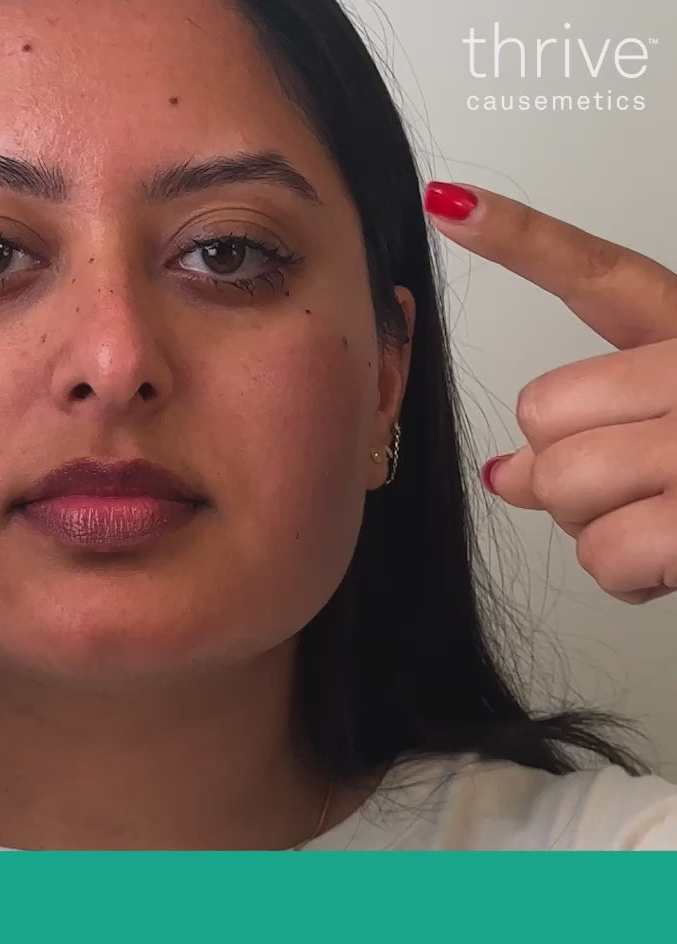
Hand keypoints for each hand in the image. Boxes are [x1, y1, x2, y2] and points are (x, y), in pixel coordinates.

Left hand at [425, 181, 676, 605]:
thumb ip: (596, 435)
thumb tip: (504, 475)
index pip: (595, 274)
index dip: (517, 236)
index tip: (452, 203)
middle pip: (541, 412)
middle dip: (561, 467)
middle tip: (632, 485)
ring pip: (560, 485)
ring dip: (597, 526)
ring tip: (664, 521)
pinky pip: (603, 553)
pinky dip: (630, 577)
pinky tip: (676, 562)